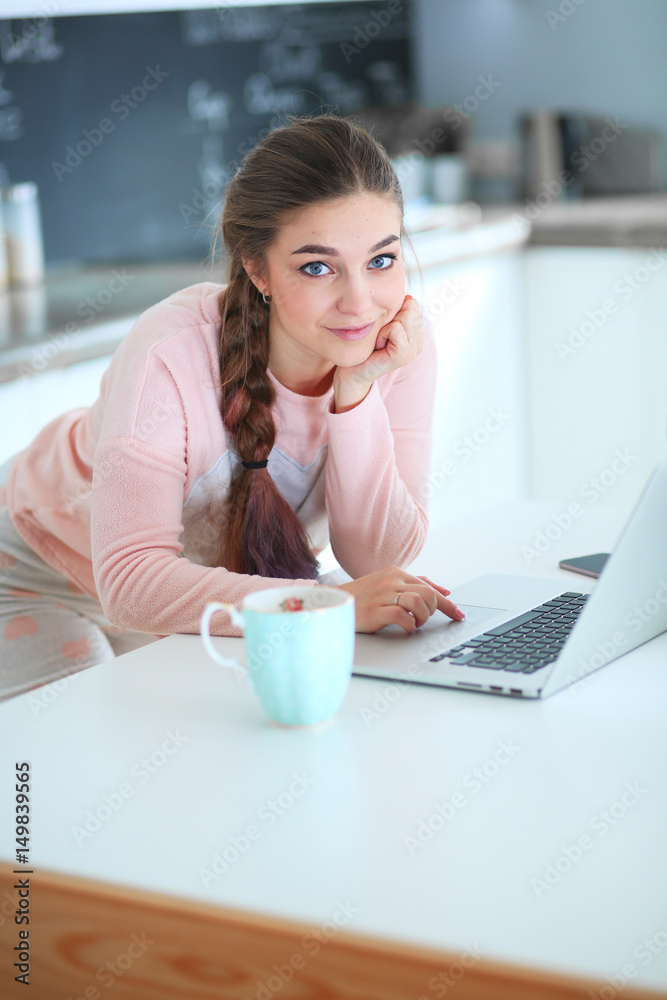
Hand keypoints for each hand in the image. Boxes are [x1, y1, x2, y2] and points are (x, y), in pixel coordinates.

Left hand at [333, 294, 423, 394]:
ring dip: (385, 326)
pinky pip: (395, 328)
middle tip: (381, 335)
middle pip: (411, 307)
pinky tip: (378, 346)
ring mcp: (413, 350)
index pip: (413, 304)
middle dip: (391, 317)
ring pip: (404, 316)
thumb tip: (407, 297)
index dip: (394, 310)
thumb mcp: (383, 323)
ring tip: (379, 341)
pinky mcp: (404, 355)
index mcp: (417, 333)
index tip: (384, 328)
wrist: (353, 371)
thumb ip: (397, 310)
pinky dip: (382, 334)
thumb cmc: (366, 345)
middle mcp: (418, 342)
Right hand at [333, 566, 464, 633]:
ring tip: (413, 623)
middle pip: (429, 595)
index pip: (430, 588)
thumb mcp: (389, 585)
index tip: (460, 616)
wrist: (332, 602)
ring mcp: (382, 594)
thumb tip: (444, 591)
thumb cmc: (363, 597)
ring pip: (419, 603)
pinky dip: (409, 625)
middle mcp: (391, 581)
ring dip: (422, 618)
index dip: (448, 605)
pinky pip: (403, 617)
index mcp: (397, 573)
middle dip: (433, 612)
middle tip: (423, 620)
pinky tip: (404, 628)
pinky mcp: (375, 610)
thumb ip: (416, 585)